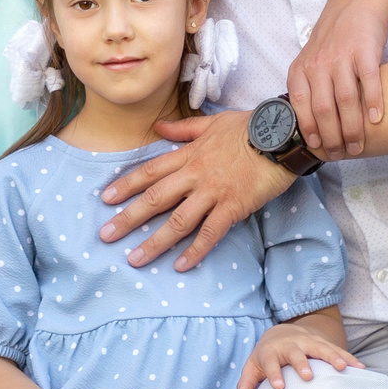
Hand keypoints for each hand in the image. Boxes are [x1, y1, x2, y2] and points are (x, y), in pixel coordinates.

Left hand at [98, 110, 295, 269]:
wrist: (281, 135)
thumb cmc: (249, 127)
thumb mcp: (212, 123)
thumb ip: (183, 129)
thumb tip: (158, 128)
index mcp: (189, 155)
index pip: (150, 171)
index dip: (126, 185)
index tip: (105, 198)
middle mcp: (195, 175)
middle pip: (155, 199)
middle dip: (128, 218)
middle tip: (105, 236)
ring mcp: (213, 193)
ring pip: (178, 221)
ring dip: (155, 242)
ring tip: (135, 259)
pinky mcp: (233, 207)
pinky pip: (210, 233)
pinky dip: (195, 250)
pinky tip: (180, 265)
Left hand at [235, 314, 362, 388]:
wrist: (282, 331)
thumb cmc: (266, 356)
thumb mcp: (253, 367)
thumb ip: (246, 384)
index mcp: (271, 352)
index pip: (270, 363)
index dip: (274, 374)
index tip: (279, 386)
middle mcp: (290, 345)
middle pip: (296, 353)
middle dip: (302, 364)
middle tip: (308, 376)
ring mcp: (308, 342)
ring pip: (321, 349)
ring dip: (332, 357)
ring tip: (343, 369)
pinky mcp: (323, 344)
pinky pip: (338, 351)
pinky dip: (349, 358)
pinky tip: (361, 369)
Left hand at [288, 0, 387, 155]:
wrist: (354, 5)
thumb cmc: (332, 39)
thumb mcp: (309, 60)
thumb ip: (307, 87)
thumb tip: (310, 125)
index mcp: (301, 69)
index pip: (301, 106)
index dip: (309, 129)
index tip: (317, 147)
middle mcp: (319, 64)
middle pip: (323, 108)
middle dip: (332, 137)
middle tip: (341, 153)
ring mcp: (342, 57)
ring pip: (345, 100)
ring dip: (352, 127)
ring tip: (358, 145)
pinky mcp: (365, 51)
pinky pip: (369, 81)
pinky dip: (373, 102)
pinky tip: (376, 119)